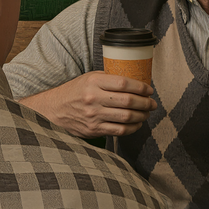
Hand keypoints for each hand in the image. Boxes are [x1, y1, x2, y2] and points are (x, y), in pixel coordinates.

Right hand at [24, 70, 156, 139]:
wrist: (55, 110)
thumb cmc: (75, 91)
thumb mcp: (89, 78)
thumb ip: (108, 78)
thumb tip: (134, 81)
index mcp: (94, 82)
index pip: (123, 83)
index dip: (141, 87)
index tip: (149, 90)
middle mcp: (94, 98)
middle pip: (128, 101)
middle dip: (145, 102)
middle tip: (152, 103)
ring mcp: (94, 115)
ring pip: (126, 117)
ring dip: (141, 115)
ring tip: (147, 113)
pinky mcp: (94, 129)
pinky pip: (119, 130)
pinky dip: (132, 127)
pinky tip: (137, 123)